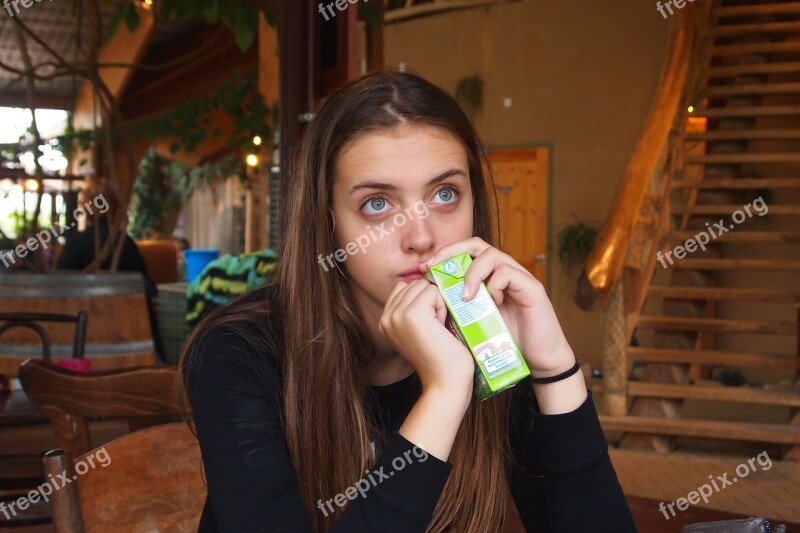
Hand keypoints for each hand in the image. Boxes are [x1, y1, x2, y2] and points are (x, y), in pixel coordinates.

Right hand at [379, 280, 474, 402]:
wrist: (446, 382)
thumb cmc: (442, 357)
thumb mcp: (422, 328)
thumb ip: (416, 307)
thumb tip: (429, 279)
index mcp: (385, 320)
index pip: (406, 287)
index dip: (425, 299)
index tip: (431, 325)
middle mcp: (387, 316)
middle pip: (416, 284)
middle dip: (432, 300)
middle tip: (437, 328)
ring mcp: (397, 315)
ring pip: (425, 286)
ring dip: (439, 303)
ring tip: (439, 328)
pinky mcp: (412, 314)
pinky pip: (433, 291)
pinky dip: (443, 306)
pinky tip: (442, 327)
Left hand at [419, 237, 575, 376]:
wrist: (538, 359)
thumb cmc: (505, 341)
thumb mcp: (472, 322)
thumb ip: (455, 307)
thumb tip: (423, 300)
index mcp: (487, 276)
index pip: (463, 251)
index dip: (442, 255)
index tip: (423, 269)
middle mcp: (503, 271)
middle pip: (476, 245)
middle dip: (452, 253)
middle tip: (435, 269)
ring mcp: (519, 277)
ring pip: (492, 255)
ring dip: (473, 274)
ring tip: (464, 296)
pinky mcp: (532, 287)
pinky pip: (509, 273)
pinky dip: (495, 285)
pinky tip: (492, 304)